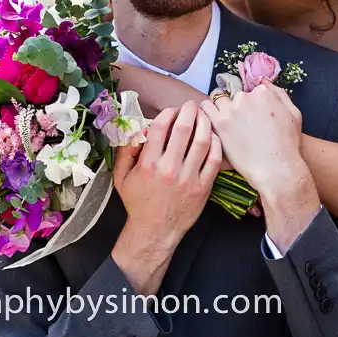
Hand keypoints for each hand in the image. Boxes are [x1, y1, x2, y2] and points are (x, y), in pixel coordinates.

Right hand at [110, 102, 221, 293]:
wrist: (155, 231)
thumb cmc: (138, 203)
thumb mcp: (121, 177)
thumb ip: (125, 151)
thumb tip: (135, 130)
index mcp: (148, 163)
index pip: (160, 127)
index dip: (168, 112)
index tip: (172, 110)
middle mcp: (169, 168)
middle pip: (184, 129)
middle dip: (189, 111)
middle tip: (192, 105)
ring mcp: (188, 178)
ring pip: (202, 141)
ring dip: (205, 123)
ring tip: (205, 116)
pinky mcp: (203, 187)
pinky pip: (214, 160)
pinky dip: (216, 145)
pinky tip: (214, 137)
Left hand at [200, 79, 309, 199]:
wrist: (276, 168)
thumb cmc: (288, 144)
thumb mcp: (294, 114)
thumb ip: (279, 94)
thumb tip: (263, 82)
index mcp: (263, 93)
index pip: (251, 90)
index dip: (251, 103)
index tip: (251, 116)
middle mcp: (246, 98)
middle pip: (234, 95)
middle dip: (235, 106)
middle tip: (239, 123)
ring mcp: (231, 110)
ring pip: (217, 99)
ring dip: (219, 107)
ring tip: (223, 121)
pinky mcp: (219, 124)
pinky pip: (205, 108)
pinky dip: (206, 112)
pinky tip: (212, 123)